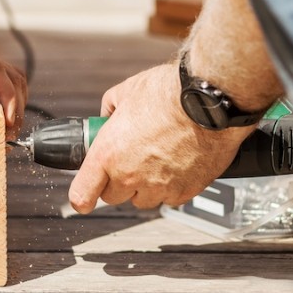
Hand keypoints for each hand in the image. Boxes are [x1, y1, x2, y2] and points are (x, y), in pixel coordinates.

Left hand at [68, 62, 254, 213]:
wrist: (211, 101)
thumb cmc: (171, 93)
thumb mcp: (126, 92)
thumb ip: (109, 110)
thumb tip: (106, 117)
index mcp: (107, 154)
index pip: (82, 194)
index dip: (81, 198)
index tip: (83, 198)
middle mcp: (129, 175)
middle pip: (112, 197)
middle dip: (115, 182)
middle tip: (127, 162)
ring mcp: (158, 186)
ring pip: (142, 200)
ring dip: (143, 187)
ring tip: (155, 161)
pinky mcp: (184, 191)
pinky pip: (170, 198)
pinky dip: (171, 187)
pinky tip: (176, 165)